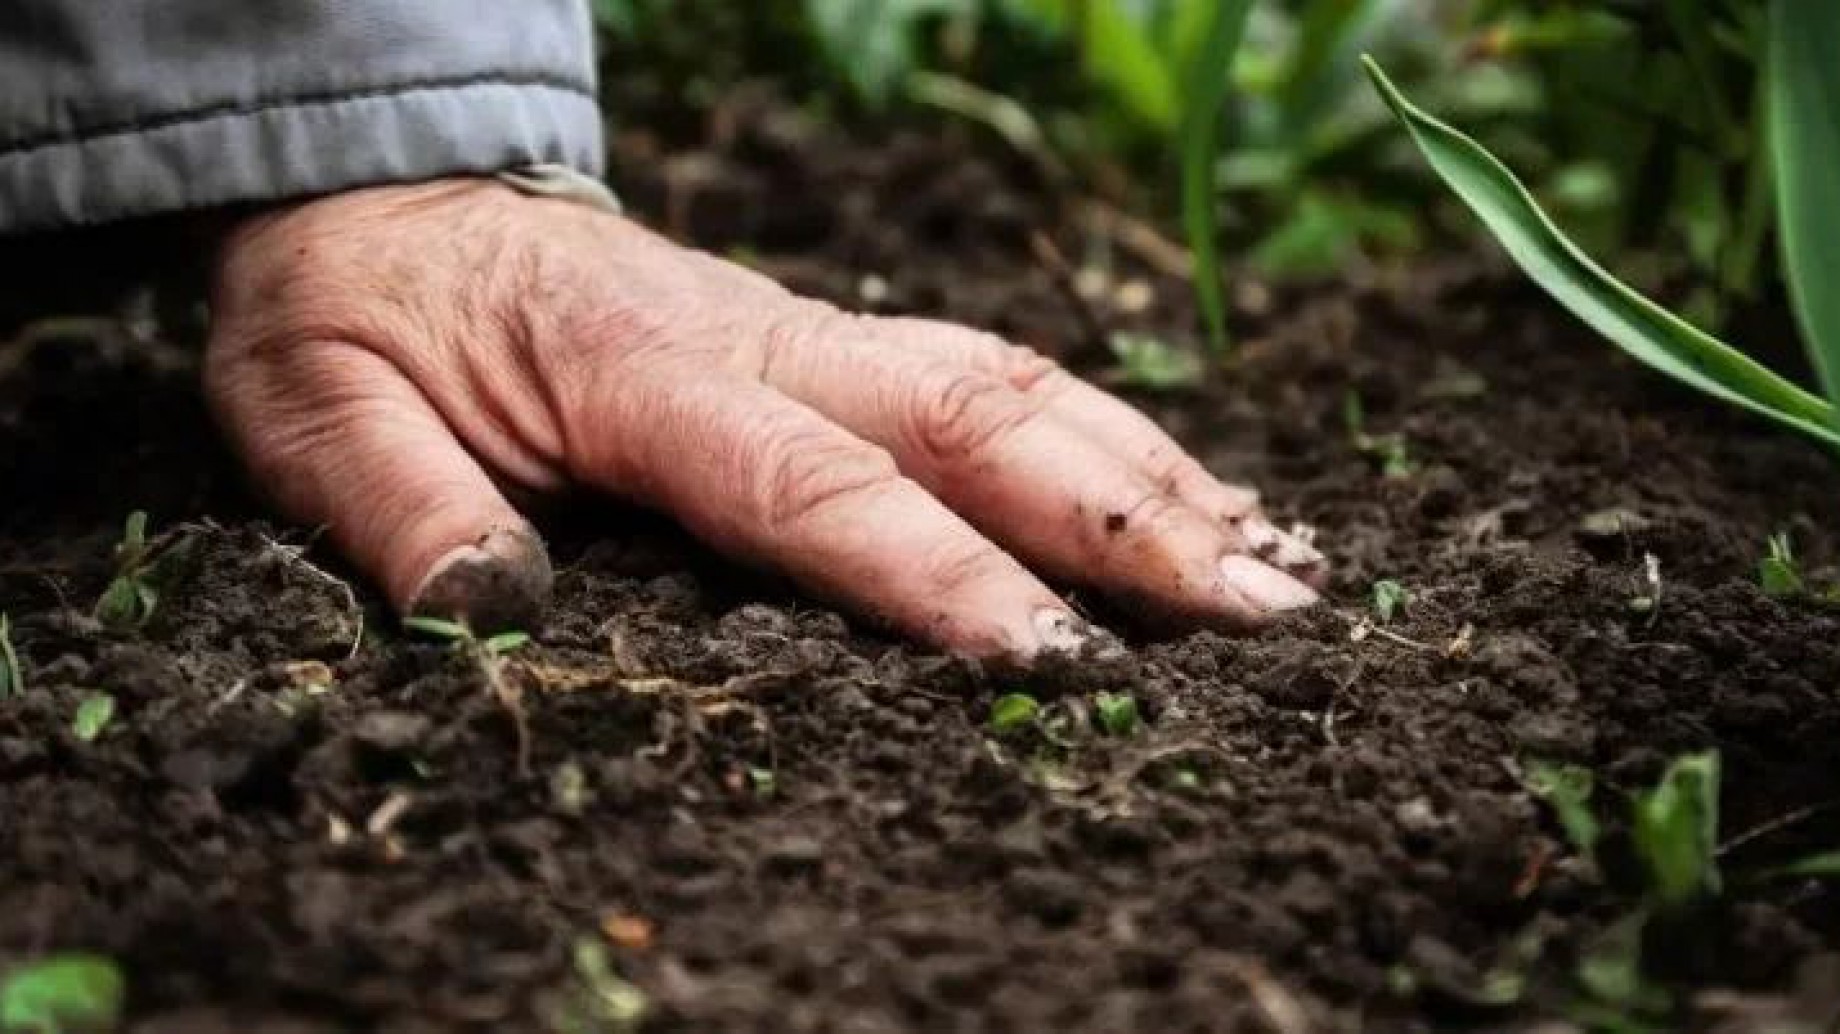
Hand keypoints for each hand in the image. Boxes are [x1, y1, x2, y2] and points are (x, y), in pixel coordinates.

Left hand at [204, 178, 1322, 660]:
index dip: (939, 575)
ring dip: (1152, 472)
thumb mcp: (316, 414)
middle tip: (1269, 614)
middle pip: (974, 417)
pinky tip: (1187, 494)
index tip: (1058, 665)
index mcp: (642, 371)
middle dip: (1127, 519)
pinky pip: (993, 375)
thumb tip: (493, 614)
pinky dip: (1108, 435)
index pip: (816, 484)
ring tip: (1280, 560)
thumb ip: (399, 511)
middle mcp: (763, 339)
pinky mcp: (831, 342)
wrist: (389, 206)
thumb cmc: (356, 320)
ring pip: (1013, 384)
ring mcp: (811, 331)